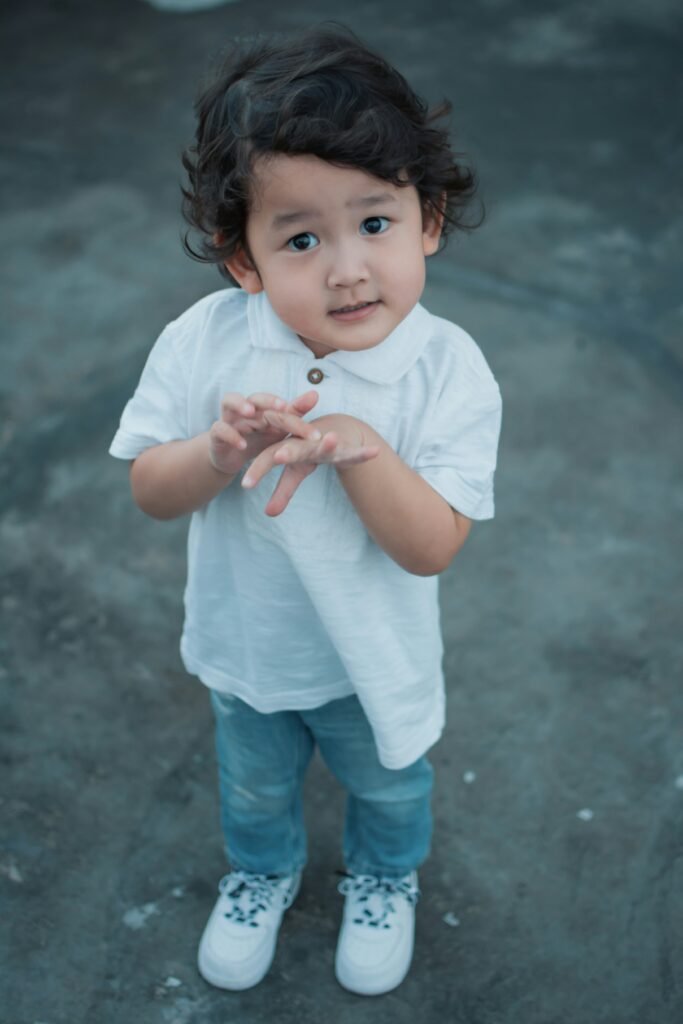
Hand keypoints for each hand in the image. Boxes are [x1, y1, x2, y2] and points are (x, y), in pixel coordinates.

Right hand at [209, 390, 319, 474]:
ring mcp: (229, 418)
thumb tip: (315, 394)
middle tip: (282, 405)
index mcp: (263, 407)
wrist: (232, 456)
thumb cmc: (258, 438)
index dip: (297, 414)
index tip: (313, 429)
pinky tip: (242, 444)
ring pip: (229, 401)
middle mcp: (245, 408)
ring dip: (240, 404)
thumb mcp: (277, 430)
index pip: (281, 406)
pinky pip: (220, 428)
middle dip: (269, 400)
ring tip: (251, 412)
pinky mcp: (216, 433)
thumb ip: (294, 413)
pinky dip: (230, 434)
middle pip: (256, 398)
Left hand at [241, 411, 379, 515]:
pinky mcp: (345, 446)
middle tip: (280, 455)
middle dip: (290, 451)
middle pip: (295, 447)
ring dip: (328, 443)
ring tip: (332, 440)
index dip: (258, 470)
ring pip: (325, 444)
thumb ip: (283, 491)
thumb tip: (268, 514)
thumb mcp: (296, 471)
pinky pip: (353, 451)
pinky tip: (374, 452)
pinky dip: (362, 453)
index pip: (268, 457)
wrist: (338, 427)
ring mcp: (326, 443)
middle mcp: (305, 442)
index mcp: (288, 447)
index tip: (245, 485)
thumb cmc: (311, 451)